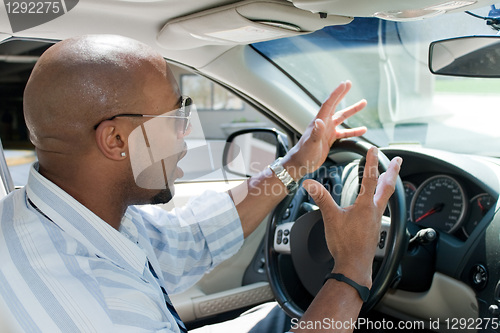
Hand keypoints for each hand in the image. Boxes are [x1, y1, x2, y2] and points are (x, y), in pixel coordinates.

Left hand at [282, 81, 366, 179]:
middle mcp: (323, 124)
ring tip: (363, 103)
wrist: (300, 164)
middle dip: (342, 94)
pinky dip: (353, 131)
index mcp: (319, 122)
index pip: (329, 104)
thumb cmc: (303, 154)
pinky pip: (344, 133)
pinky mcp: (330, 139)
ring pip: (341, 118)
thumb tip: (320, 121)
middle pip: (335, 105)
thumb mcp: (311, 144)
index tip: (344, 84)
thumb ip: (316, 133)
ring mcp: (327, 131)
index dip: (336, 93)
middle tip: (349, 83)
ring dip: (352, 110)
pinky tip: (362, 130)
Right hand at [302, 147, 401, 287]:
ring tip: (388, 177)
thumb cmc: (345, 244)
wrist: (354, 266)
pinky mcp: (374, 228)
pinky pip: (380, 207)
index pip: (370, 178)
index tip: (373, 149)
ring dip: (388, 184)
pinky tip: (375, 203)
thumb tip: (310, 183)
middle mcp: (374, 211)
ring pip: (385, 197)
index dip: (371, 162)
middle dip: (392, 171)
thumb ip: (321, 198)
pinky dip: (381, 198)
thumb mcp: (330, 218)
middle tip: (398, 161)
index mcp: (365, 206)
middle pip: (387, 186)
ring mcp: (376, 220)